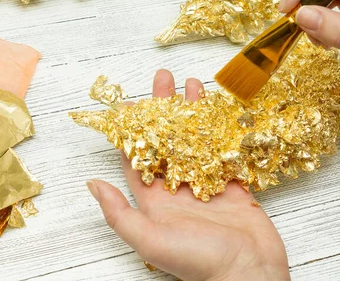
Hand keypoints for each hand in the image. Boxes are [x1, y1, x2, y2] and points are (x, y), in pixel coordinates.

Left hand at [86, 70, 289, 280]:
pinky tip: (219, 108)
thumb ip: (119, 213)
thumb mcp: (150, 239)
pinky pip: (223, 150)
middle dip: (165, 108)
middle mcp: (179, 188)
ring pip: (196, 139)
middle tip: (163, 78)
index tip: (129, 103)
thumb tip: (91, 183)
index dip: (132, 129)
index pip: (138, 157)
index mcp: (155, 201)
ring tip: (193, 83)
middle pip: (168, 140)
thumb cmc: (199, 261)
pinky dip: (221, 128)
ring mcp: (207, 184)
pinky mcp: (232, 183)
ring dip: (193, 112)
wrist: (249, 271)